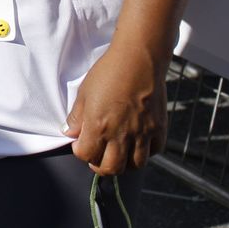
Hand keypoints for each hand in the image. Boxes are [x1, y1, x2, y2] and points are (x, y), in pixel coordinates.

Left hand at [64, 42, 165, 174]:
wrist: (138, 59)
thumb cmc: (109, 72)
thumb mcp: (84, 92)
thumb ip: (77, 116)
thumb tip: (70, 132)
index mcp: (99, 126)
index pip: (86, 155)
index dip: (80, 152)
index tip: (80, 144)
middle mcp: (121, 134)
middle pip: (111, 168)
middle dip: (101, 166)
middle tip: (98, 156)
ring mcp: (142, 133)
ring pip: (135, 165)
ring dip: (124, 163)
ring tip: (118, 153)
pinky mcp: (158, 128)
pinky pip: (154, 151)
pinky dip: (145, 153)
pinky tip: (138, 144)